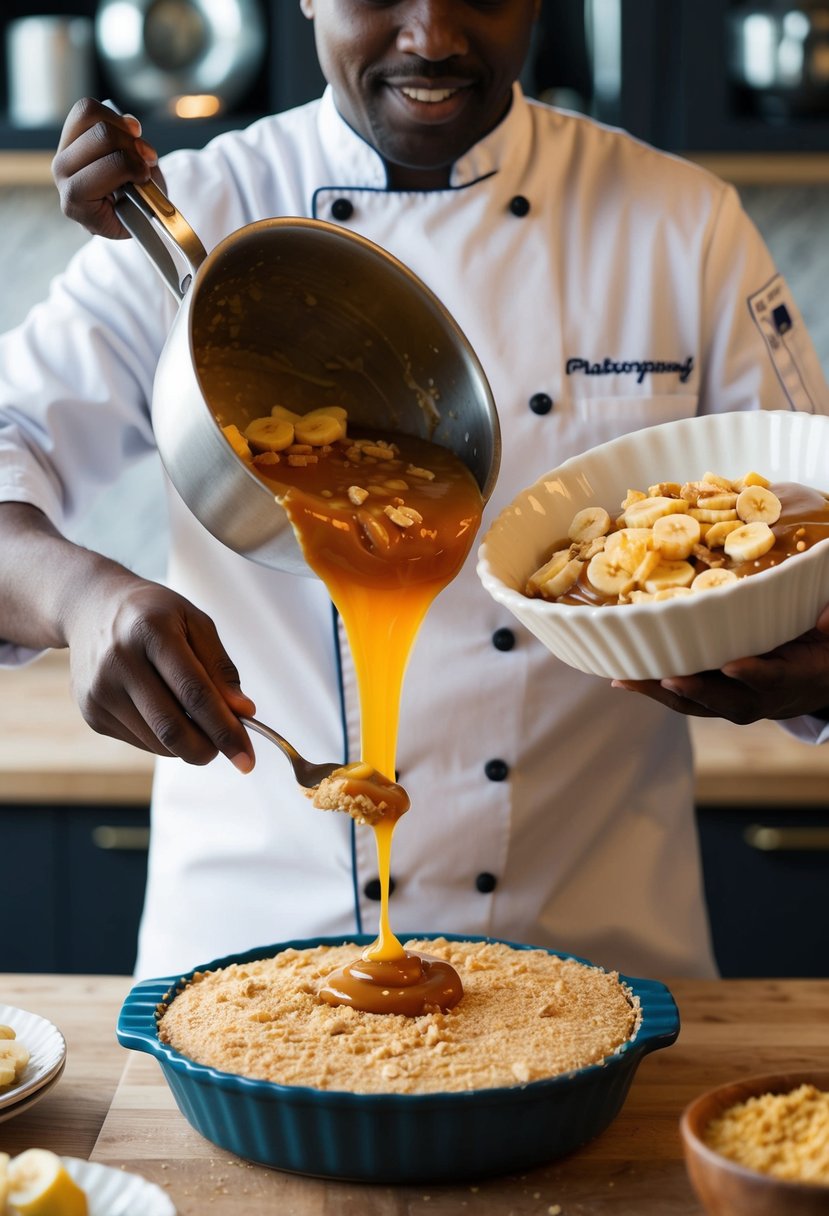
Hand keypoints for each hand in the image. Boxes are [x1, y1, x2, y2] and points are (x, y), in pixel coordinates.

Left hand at [51, 98, 163, 239]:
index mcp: (75, 201)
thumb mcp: (142, 207)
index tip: (145, 177)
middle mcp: (62, 173)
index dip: (134, 167)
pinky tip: (127, 133)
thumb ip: (143, 178)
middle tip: (145, 160)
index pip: (108, 167)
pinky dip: (114, 117)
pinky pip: (88, 110)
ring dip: (123, 127)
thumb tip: (135, 136)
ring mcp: (62, 151)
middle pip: (102, 135)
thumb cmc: (131, 213)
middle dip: (132, 145)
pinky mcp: (67, 134)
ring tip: (135, 144)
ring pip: (89, 114)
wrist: (115, 215)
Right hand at [65, 570, 256, 770]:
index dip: (225, 729)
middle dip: (208, 749)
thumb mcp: (195, 622)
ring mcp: (100, 690)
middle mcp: (119, 662)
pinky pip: (141, 741)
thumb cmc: (153, 615)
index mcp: (151, 632)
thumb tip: (242, 711)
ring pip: (157, 741)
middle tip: (229, 750)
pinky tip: (167, 711)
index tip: (246, 756)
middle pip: (171, 727)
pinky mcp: (91, 712)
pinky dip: (165, 739)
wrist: (91, 609)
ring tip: (200, 722)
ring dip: (189, 744)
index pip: (194, 693)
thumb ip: (219, 667)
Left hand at [612, 602, 828, 722]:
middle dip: (694, 690)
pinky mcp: (713, 700)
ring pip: (695, 703)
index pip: (771, 679)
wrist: (815, 685)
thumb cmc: (821, 653)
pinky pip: (682, 699)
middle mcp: (758, 698)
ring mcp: (734, 702)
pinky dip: (653, 690)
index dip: (753, 674)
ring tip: (627, 679)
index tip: (733, 665)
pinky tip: (622, 677)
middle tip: (667, 679)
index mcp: (790, 679)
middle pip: (724, 700)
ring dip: (660, 693)